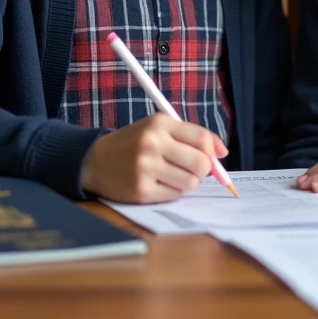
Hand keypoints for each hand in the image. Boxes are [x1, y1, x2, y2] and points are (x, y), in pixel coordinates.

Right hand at [80, 113, 225, 203]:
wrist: (95, 160)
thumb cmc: (134, 143)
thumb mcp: (158, 128)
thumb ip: (190, 136)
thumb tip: (222, 152)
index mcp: (159, 124)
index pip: (202, 139)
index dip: (213, 151)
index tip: (215, 157)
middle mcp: (152, 144)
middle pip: (200, 163)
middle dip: (203, 169)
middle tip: (191, 167)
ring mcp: (145, 168)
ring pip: (190, 182)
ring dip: (187, 181)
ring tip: (172, 174)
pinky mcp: (141, 190)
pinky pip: (175, 195)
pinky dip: (173, 191)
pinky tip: (159, 183)